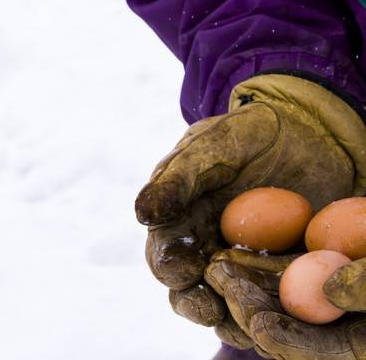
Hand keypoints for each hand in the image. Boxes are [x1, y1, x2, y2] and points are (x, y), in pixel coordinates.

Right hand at [135, 74, 365, 338]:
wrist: (309, 131)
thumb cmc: (249, 132)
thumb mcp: (212, 144)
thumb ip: (178, 178)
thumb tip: (141, 213)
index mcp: (180, 221)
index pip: (165, 255)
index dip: (169, 267)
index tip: (181, 270)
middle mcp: (207, 250)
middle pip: (193, 291)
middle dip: (199, 304)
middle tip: (212, 308)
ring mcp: (246, 265)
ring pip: (233, 304)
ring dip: (237, 316)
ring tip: (250, 319)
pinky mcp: (285, 273)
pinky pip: (277, 302)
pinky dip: (278, 312)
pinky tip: (285, 313)